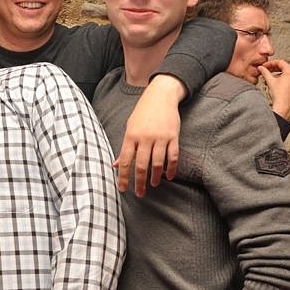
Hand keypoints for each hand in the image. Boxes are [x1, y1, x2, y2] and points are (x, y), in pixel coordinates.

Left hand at [115, 75, 183, 195]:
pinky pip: (173, 156)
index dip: (123, 177)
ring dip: (155, 177)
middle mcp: (145, 137)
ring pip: (158, 162)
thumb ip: (125, 147)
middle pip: (141, 165)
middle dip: (139, 182)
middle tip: (139, 194)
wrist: (160, 96)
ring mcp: (160, 137)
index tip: (123, 189)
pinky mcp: (173, 136)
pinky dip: (172, 168)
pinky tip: (169, 176)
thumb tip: (116, 165)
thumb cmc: (142, 113)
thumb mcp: (130, 127)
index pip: (125, 160)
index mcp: (131, 135)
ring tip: (154, 184)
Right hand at [259, 60, 289, 119]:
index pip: (280, 62)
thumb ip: (265, 72)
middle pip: (284, 67)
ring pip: (286, 74)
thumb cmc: (280, 95)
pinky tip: (274, 84)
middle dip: (273, 69)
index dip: (271, 63)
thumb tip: (261, 68)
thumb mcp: (270, 81)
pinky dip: (281, 80)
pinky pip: (288, 80)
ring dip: (276, 75)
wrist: (284, 107)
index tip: (265, 66)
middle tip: (266, 70)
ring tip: (269, 79)